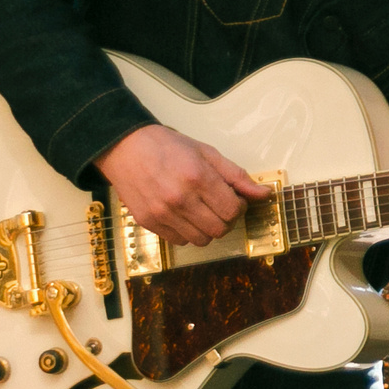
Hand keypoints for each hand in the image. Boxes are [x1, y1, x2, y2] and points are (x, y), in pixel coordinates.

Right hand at [97, 124, 270, 247]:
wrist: (125, 148)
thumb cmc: (167, 147)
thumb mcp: (207, 153)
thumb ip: (236, 176)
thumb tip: (263, 194)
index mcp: (198, 178)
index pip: (233, 210)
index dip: (239, 206)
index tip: (234, 198)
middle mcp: (180, 199)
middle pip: (220, 229)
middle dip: (227, 219)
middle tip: (221, 205)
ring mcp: (162, 213)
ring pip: (201, 240)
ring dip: (208, 228)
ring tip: (203, 210)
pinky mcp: (148, 223)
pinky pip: (179, 241)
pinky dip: (187, 232)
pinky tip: (185, 215)